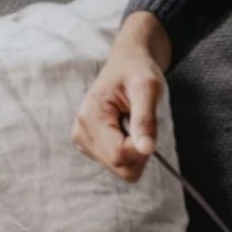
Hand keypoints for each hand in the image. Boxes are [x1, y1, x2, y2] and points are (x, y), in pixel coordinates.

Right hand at [70, 12, 170, 182]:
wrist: (127, 63)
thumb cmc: (138, 71)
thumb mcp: (147, 88)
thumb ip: (145, 120)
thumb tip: (147, 150)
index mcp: (90, 117)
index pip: (119, 155)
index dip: (141, 149)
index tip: (149, 130)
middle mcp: (81, 133)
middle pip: (119, 167)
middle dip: (139, 152)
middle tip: (143, 126)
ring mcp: (84, 141)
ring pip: (120, 168)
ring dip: (135, 150)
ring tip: (133, 123)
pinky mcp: (91, 145)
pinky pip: (119, 162)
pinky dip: (130, 149)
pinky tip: (127, 128)